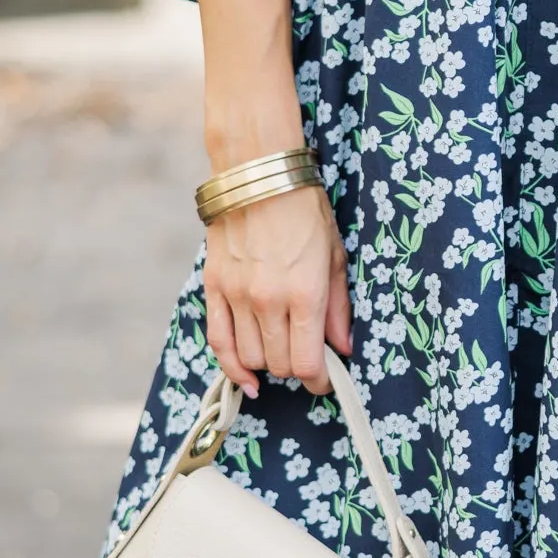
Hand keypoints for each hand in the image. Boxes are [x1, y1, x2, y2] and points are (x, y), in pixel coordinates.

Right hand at [204, 186, 351, 397]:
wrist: (259, 177)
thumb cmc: (304, 213)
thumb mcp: (334, 258)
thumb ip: (338, 308)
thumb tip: (343, 349)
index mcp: (305, 294)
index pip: (308, 363)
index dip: (320, 380)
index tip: (326, 379)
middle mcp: (269, 300)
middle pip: (280, 364)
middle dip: (297, 368)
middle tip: (307, 356)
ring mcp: (237, 296)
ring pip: (251, 357)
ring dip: (268, 362)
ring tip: (281, 349)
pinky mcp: (214, 288)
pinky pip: (219, 341)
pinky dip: (232, 366)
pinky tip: (246, 377)